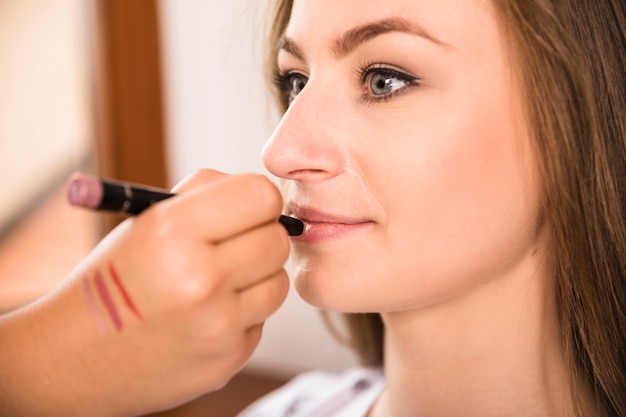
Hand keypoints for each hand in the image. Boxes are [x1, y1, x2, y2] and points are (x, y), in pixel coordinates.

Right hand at [0, 170, 290, 416]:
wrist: (77, 357)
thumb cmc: (115, 279)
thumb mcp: (145, 221)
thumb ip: (206, 194)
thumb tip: (266, 196)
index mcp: (172, 232)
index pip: (261, 195)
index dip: (258, 199)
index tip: (248, 208)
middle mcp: (198, 279)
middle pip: (277, 240)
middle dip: (260, 237)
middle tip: (232, 245)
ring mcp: (216, 325)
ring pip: (278, 282)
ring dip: (256, 278)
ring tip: (217, 282)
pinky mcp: (227, 360)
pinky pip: (262, 319)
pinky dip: (242, 314)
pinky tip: (207, 316)